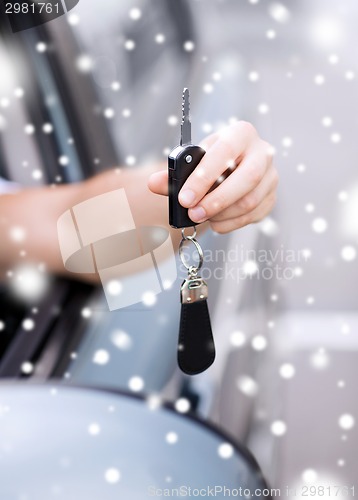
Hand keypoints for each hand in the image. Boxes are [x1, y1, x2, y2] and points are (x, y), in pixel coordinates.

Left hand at [148, 121, 277, 233]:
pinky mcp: (272, 197)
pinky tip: (215, 222)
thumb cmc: (210, 163)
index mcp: (241, 133)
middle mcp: (262, 152)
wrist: (229, 170)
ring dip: (221, 214)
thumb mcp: (193, 162)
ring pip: (250, 201)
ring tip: (201, 216)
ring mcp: (271, 176)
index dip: (204, 177)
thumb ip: (173, 173)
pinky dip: (230, 223)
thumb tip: (154, 183)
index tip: (184, 198)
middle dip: (216, 200)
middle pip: (247, 179)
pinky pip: (253, 216)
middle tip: (193, 214)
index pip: (225, 152)